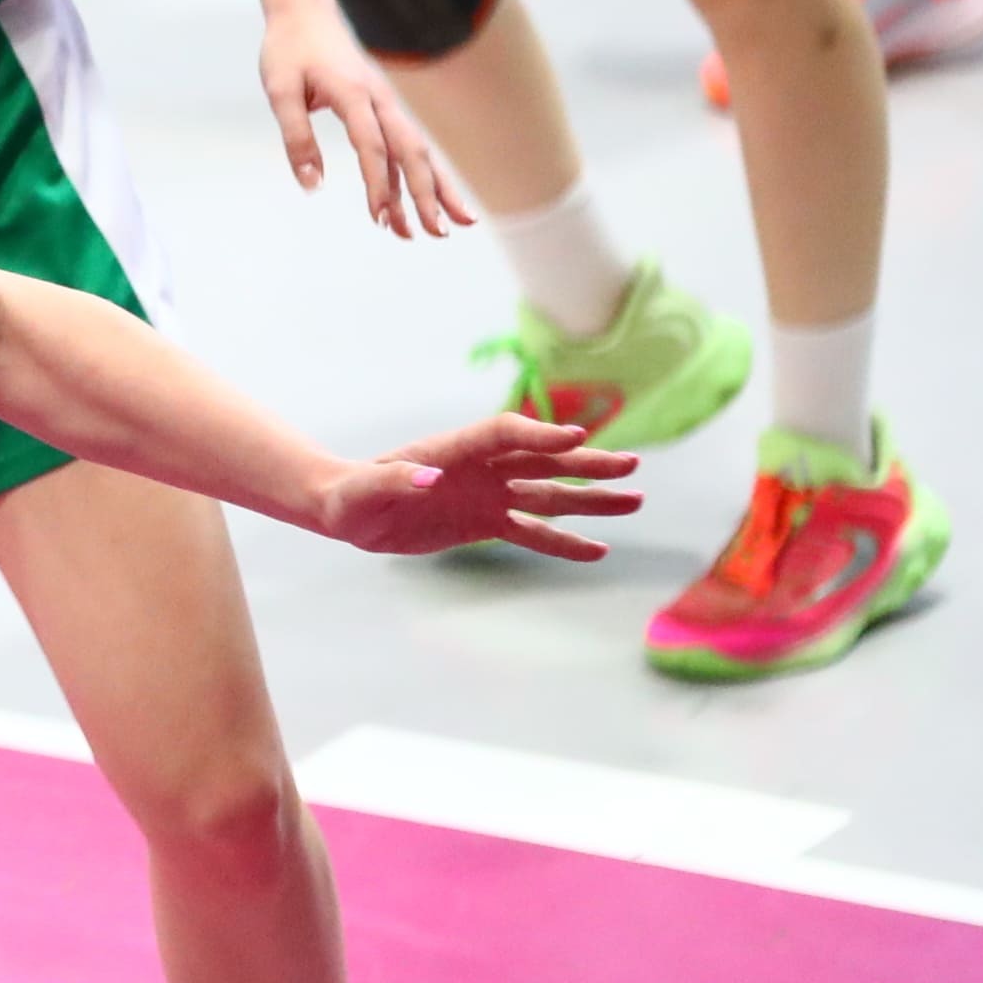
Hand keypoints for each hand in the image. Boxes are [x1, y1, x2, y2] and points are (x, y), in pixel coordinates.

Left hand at [257, 3, 471, 239]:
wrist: (305, 12)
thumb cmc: (289, 50)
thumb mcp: (280, 91)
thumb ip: (296, 137)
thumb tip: (312, 185)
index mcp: (353, 94)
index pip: (372, 146)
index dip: (378, 183)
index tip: (379, 218)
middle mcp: (379, 100)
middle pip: (411, 152)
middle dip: (427, 194)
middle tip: (438, 233)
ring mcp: (386, 104)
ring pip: (416, 151)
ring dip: (431, 190)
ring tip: (444, 229)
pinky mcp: (383, 109)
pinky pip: (405, 146)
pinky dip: (416, 176)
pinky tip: (422, 204)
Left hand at [318, 414, 640, 559]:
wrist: (348, 512)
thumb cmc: (352, 494)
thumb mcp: (366, 489)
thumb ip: (397, 480)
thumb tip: (429, 476)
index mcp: (453, 449)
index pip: (505, 434)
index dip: (539, 434)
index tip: (575, 438)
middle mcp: (480, 469)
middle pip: (542, 460)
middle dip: (585, 462)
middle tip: (630, 464)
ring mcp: (488, 496)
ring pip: (549, 494)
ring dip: (590, 498)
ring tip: (634, 500)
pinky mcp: (486, 524)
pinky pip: (533, 533)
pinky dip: (564, 542)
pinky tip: (598, 548)